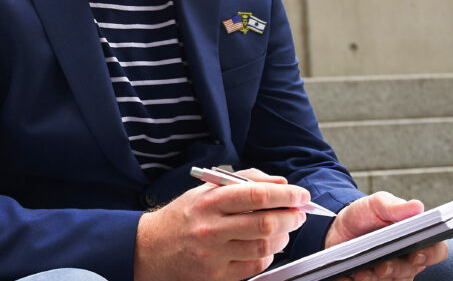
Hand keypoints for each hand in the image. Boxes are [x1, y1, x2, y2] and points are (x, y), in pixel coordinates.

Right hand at [134, 169, 308, 280]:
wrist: (152, 248)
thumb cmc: (185, 215)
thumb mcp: (207, 189)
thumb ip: (244, 181)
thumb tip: (280, 182)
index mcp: (210, 201)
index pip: (255, 194)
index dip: (284, 194)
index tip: (300, 194)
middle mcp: (211, 228)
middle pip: (264, 223)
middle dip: (290, 217)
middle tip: (299, 212)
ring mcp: (214, 255)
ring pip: (264, 248)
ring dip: (283, 237)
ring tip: (284, 228)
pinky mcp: (217, 277)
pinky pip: (254, 267)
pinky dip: (268, 255)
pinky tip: (266, 246)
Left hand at [325, 192, 448, 280]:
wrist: (340, 227)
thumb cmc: (365, 214)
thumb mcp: (376, 204)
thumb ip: (394, 206)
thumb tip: (417, 206)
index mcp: (416, 238)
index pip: (436, 250)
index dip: (430, 254)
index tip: (416, 254)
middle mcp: (409, 260)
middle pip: (411, 270)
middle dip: (395, 268)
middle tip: (382, 266)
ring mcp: (394, 273)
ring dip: (375, 277)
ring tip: (361, 271)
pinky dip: (361, 280)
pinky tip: (351, 275)